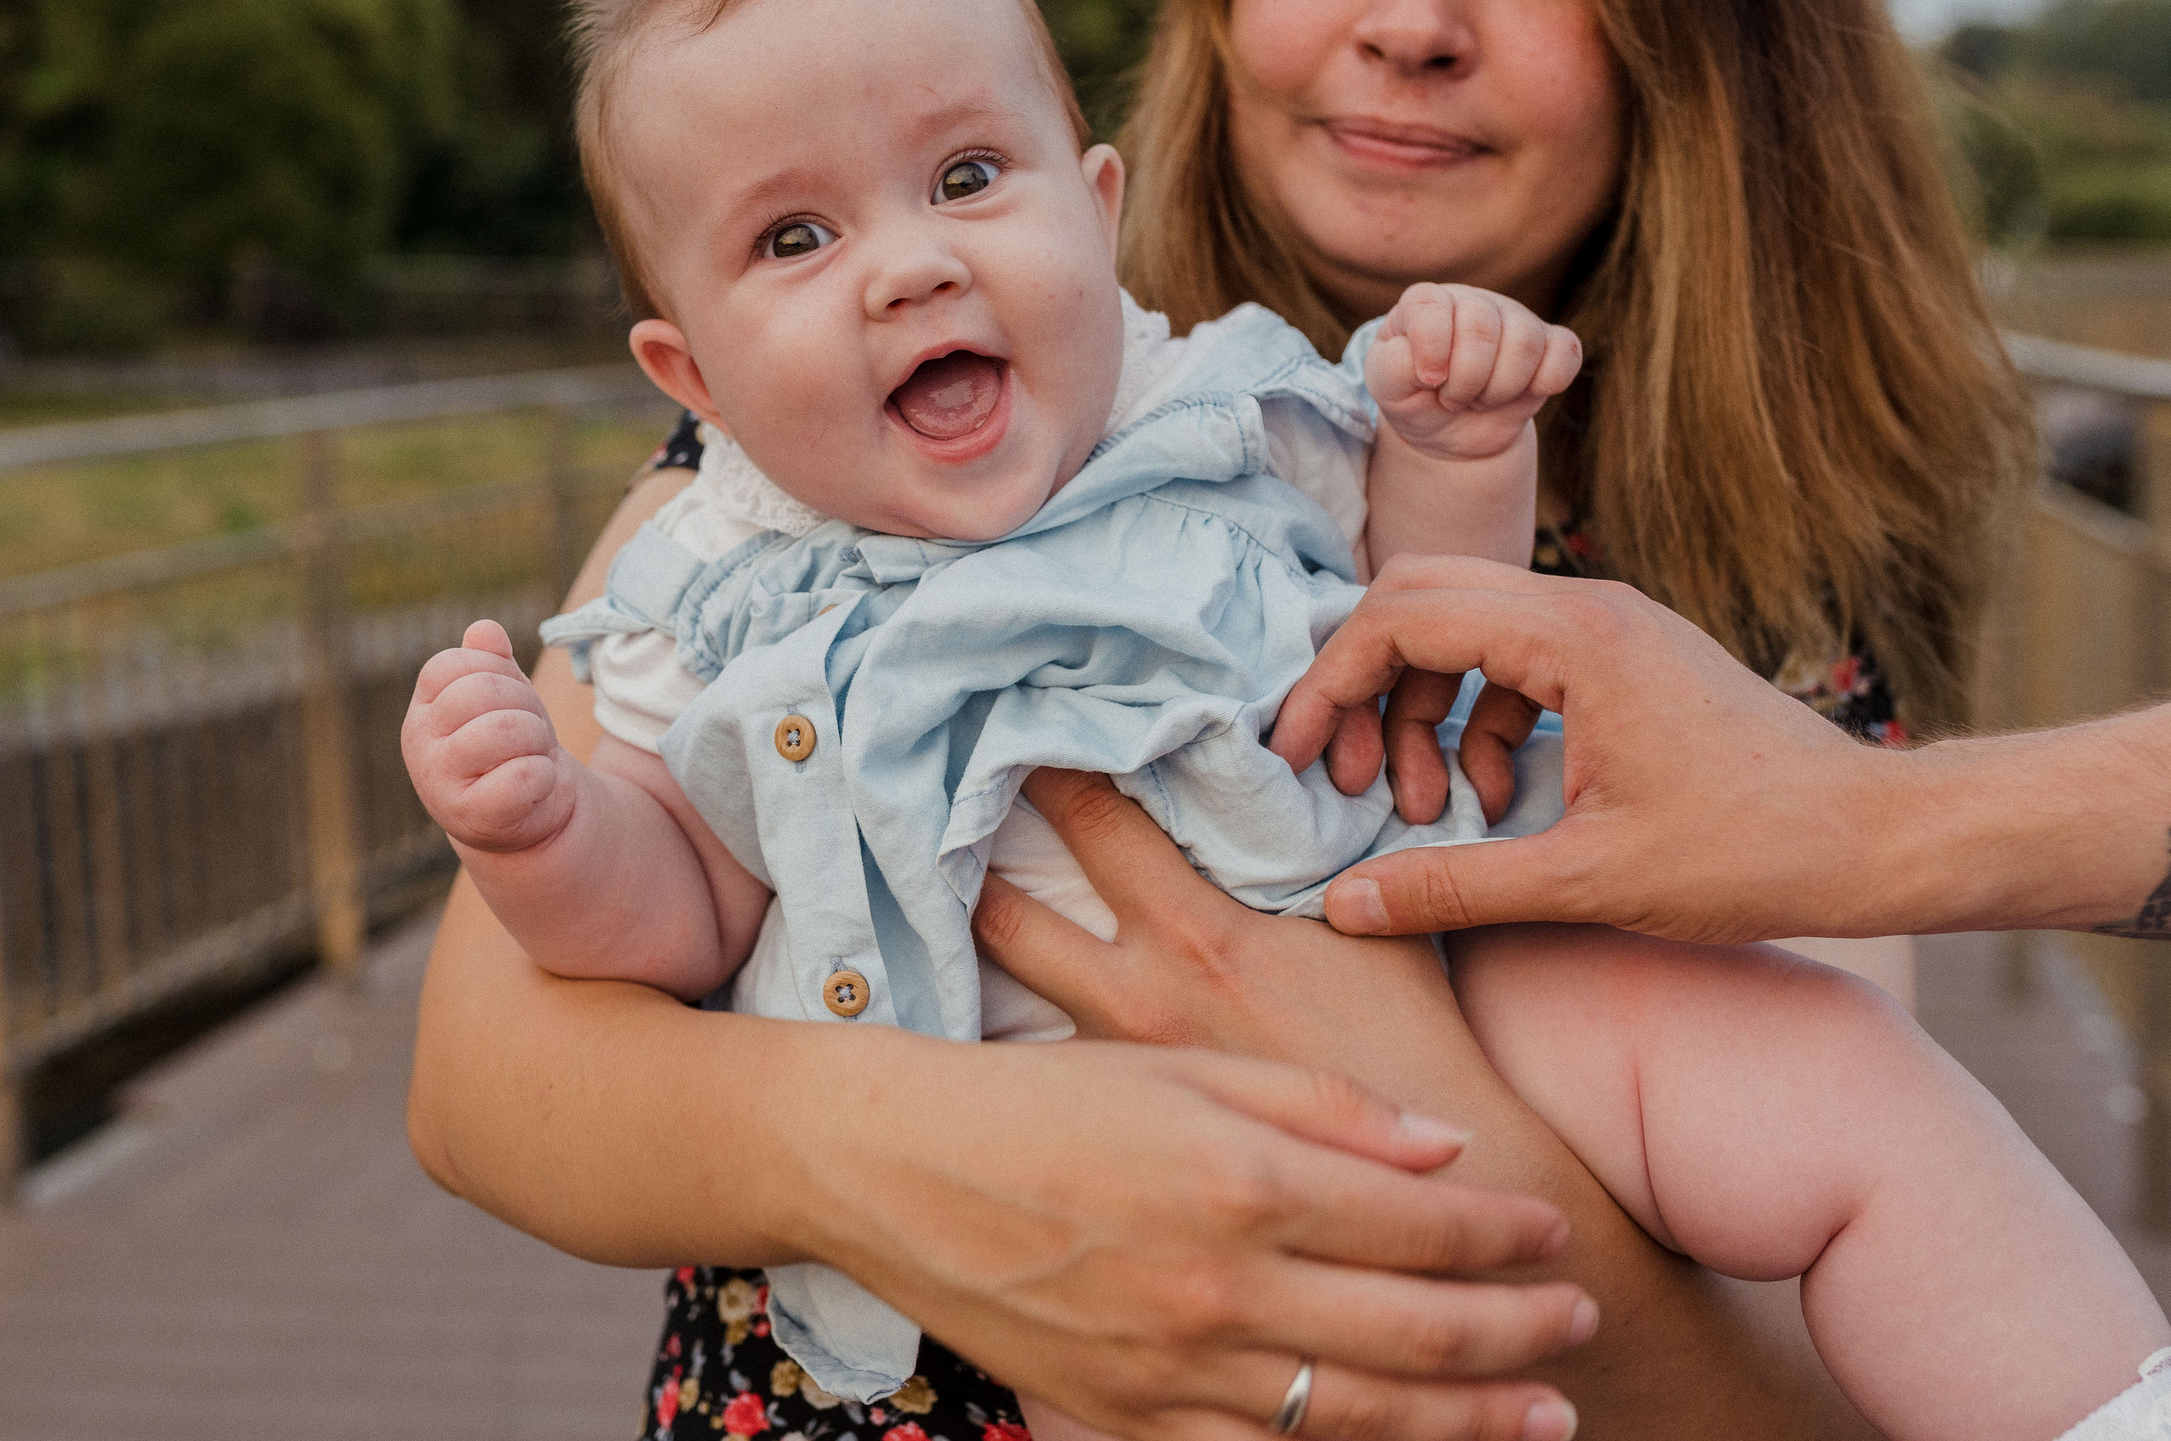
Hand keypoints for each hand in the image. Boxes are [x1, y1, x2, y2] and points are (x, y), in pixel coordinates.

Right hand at [401, 620, 581, 853]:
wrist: (528, 815)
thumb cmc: (512, 747)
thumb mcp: (505, 696)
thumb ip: (492, 660)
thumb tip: (485, 630)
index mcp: (424, 708)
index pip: (457, 663)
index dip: (500, 672)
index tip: (510, 701)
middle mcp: (420, 743)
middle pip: (484, 691)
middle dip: (526, 706)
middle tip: (529, 733)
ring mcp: (439, 782)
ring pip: (505, 730)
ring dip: (537, 741)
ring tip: (531, 757)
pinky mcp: (470, 816)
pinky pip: (522, 776)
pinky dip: (543, 777)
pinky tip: (534, 788)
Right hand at [959, 768, 1594, 1437]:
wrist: (893, 1170)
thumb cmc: (1038, 1100)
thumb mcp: (1182, 1068)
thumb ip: (1324, 1107)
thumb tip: (1446, 1151)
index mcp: (1243, 1181)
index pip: (1422, 1224)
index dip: (1506, 1233)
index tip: (1554, 1228)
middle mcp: (1222, 1287)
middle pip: (1417, 1330)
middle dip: (1517, 1333)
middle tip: (1581, 1324)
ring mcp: (1176, 1369)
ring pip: (1361, 1415)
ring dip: (1468, 1420)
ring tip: (1543, 1419)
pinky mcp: (1129, 1420)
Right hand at [1266, 556, 1896, 941]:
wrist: (1878, 839)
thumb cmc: (1752, 853)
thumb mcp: (1589, 883)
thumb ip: (1455, 886)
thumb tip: (1344, 904)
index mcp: (1572, 636)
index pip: (1401, 618)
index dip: (1330, 685)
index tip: (1296, 757)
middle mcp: (1585, 606)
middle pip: (1418, 600)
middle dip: (1363, 687)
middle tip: (1342, 778)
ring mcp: (1608, 627)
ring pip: (1462, 631)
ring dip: (1419, 712)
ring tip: (1422, 808)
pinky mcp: (1625, 659)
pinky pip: (1512, 663)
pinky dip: (1478, 724)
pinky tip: (1499, 808)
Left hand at [1366, 284, 1580, 461]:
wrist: (1449, 432)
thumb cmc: (1414, 399)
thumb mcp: (1387, 388)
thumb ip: (1393, 366)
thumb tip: (1428, 361)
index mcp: (1427, 304)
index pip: (1430, 305)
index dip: (1431, 348)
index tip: (1428, 381)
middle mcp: (1473, 302)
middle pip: (1481, 328)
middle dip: (1466, 380)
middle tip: (1453, 398)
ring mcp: (1516, 319)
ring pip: (1525, 343)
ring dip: (1500, 389)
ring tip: (1480, 399)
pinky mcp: (1550, 345)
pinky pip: (1565, 353)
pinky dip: (1545, 383)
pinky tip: (1521, 395)